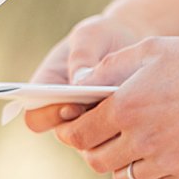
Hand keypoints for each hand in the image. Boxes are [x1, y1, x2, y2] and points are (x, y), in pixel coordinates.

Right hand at [23, 13, 143, 132]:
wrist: (131, 41)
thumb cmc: (104, 35)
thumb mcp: (90, 35)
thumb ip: (82, 55)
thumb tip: (80, 82)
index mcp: (46, 87)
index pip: (34, 116)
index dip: (49, 116)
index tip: (74, 105)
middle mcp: (62, 109)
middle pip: (65, 135)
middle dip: (85, 127)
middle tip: (109, 112)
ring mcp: (87, 121)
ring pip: (92, 143)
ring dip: (109, 130)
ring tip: (132, 110)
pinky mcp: (111, 127)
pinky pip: (115, 140)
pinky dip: (128, 130)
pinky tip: (144, 112)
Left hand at [50, 36, 178, 178]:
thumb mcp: (148, 50)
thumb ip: (107, 68)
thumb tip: (78, 85)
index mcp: (125, 107)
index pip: (78, 134)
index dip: (70, 133)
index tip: (72, 129)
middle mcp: (141, 138)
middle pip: (96, 161)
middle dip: (91, 150)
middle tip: (100, 139)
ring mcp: (166, 160)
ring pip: (123, 178)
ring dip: (120, 164)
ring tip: (129, 147)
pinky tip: (154, 160)